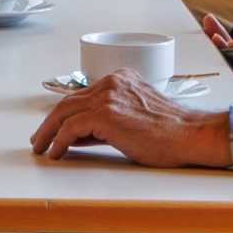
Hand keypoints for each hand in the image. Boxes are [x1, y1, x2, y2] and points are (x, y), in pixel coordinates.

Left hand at [32, 74, 232, 166]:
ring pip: (64, 112)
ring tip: (42, 148)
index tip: (54, 130)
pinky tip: (56, 153)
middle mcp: (112, 83)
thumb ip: (106, 122)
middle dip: (50, 123)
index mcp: (121, 80)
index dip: (65, 115)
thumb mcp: (135, 119)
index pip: (83, 97)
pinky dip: (59, 141)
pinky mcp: (106, 114)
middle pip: (68, 102)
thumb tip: (78, 136)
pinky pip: (71, 128)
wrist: (192, 135)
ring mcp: (108, 97)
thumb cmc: (172, 132)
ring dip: (48, 132)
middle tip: (39, 139)